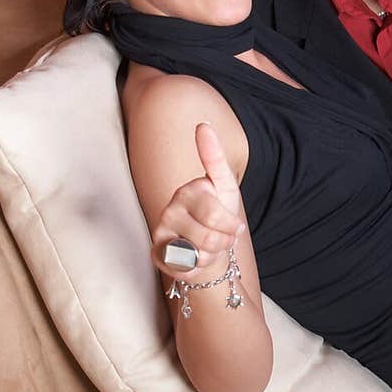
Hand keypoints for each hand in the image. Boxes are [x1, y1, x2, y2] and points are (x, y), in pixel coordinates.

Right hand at [151, 122, 244, 277]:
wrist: (207, 247)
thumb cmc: (218, 214)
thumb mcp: (225, 187)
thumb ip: (215, 158)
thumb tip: (202, 125)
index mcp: (190, 190)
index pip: (214, 212)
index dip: (230, 225)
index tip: (233, 222)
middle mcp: (171, 207)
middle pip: (210, 234)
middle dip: (225, 241)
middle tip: (225, 237)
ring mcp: (162, 230)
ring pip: (199, 253)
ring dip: (213, 255)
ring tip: (211, 246)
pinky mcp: (157, 252)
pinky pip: (186, 266)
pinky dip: (198, 267)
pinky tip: (196, 257)